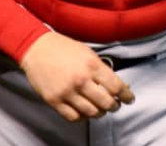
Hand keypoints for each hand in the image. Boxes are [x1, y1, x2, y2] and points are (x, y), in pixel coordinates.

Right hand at [19, 32, 134, 121]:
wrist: (36, 48)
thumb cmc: (62, 47)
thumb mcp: (86, 52)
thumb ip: (100, 68)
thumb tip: (115, 84)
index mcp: (91, 64)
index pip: (116, 86)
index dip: (126, 94)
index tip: (129, 98)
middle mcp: (81, 79)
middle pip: (106, 103)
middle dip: (115, 106)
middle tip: (116, 104)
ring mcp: (67, 92)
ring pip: (91, 112)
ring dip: (100, 112)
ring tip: (101, 109)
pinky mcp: (55, 100)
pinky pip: (74, 117)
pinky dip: (83, 117)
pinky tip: (85, 111)